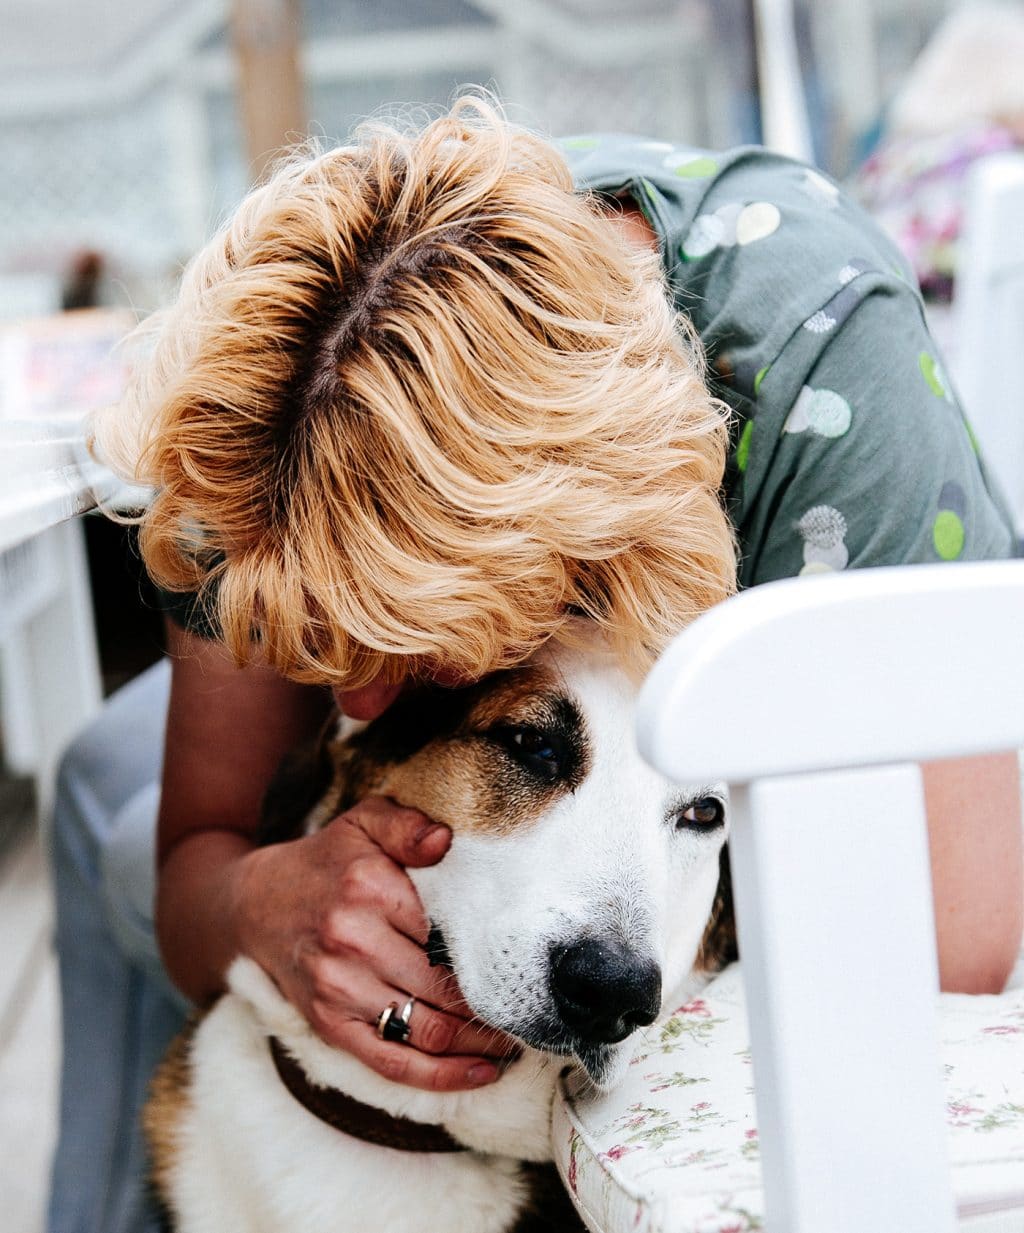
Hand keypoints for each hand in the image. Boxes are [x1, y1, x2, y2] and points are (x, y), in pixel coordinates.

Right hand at [234, 796, 513, 1090]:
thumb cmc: (326, 862)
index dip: (492, 953)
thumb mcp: (364, 822)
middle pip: (444, 989)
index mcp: (368, 888)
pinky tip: (480, 1072)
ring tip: (516, 1040)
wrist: (255, 905)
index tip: (524, 963)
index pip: (449, 932)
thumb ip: (407, 825)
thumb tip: (445, 840)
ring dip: (479, 1045)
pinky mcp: (329, 1025)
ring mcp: (339, 989)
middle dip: (495, 1006)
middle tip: (534, 1009)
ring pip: (427, 1031)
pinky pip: (392, 1062)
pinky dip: (442, 1077)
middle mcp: (352, 941)